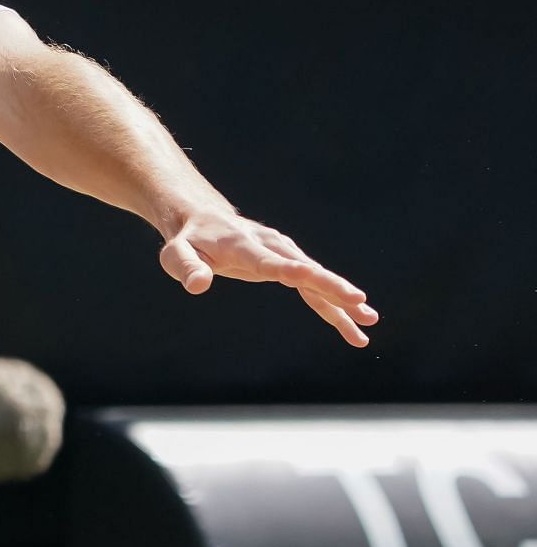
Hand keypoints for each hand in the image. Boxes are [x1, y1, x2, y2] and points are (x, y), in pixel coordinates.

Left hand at [158, 210, 379, 345]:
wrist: (204, 219)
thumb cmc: (188, 241)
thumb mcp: (176, 254)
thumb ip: (187, 268)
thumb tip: (198, 286)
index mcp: (243, 246)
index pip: (269, 260)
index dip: (290, 268)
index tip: (312, 275)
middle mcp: (270, 247)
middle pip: (304, 268)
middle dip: (331, 286)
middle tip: (358, 302)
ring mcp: (283, 254)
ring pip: (316, 279)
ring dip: (342, 300)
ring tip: (369, 321)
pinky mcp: (289, 264)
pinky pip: (313, 288)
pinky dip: (333, 306)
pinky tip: (354, 326)